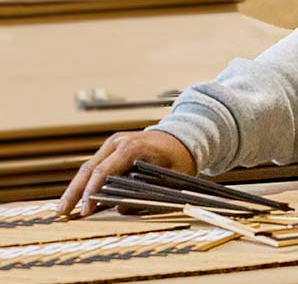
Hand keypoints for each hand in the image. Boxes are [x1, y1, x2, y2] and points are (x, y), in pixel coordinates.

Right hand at [58, 131, 195, 216]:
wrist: (184, 136)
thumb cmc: (180, 158)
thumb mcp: (171, 178)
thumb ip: (147, 194)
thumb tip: (120, 210)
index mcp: (133, 147)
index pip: (103, 171)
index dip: (92, 193)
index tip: (85, 212)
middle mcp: (119, 142)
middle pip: (89, 169)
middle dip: (74, 192)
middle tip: (62, 212)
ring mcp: (114, 142)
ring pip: (88, 166)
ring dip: (75, 188)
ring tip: (63, 208)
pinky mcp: (112, 146)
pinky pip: (95, 165)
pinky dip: (85, 181)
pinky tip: (77, 197)